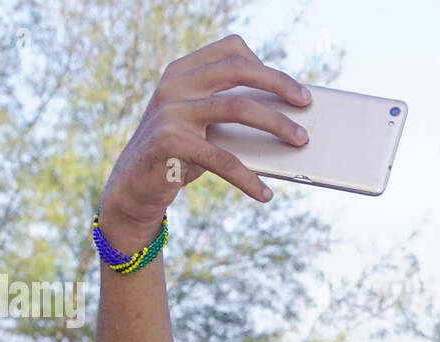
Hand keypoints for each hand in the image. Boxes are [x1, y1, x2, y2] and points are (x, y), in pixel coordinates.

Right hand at [99, 34, 311, 239]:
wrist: (133, 185)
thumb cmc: (177, 153)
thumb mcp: (200, 124)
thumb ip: (228, 111)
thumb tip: (287, 120)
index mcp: (183, 71)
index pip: (231, 50)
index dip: (265, 66)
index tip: (292, 89)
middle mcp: (175, 83)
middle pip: (239, 70)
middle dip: (279, 85)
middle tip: (306, 104)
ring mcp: (171, 110)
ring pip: (238, 108)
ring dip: (277, 125)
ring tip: (300, 142)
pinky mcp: (170, 141)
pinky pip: (223, 159)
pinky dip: (249, 179)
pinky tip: (265, 194)